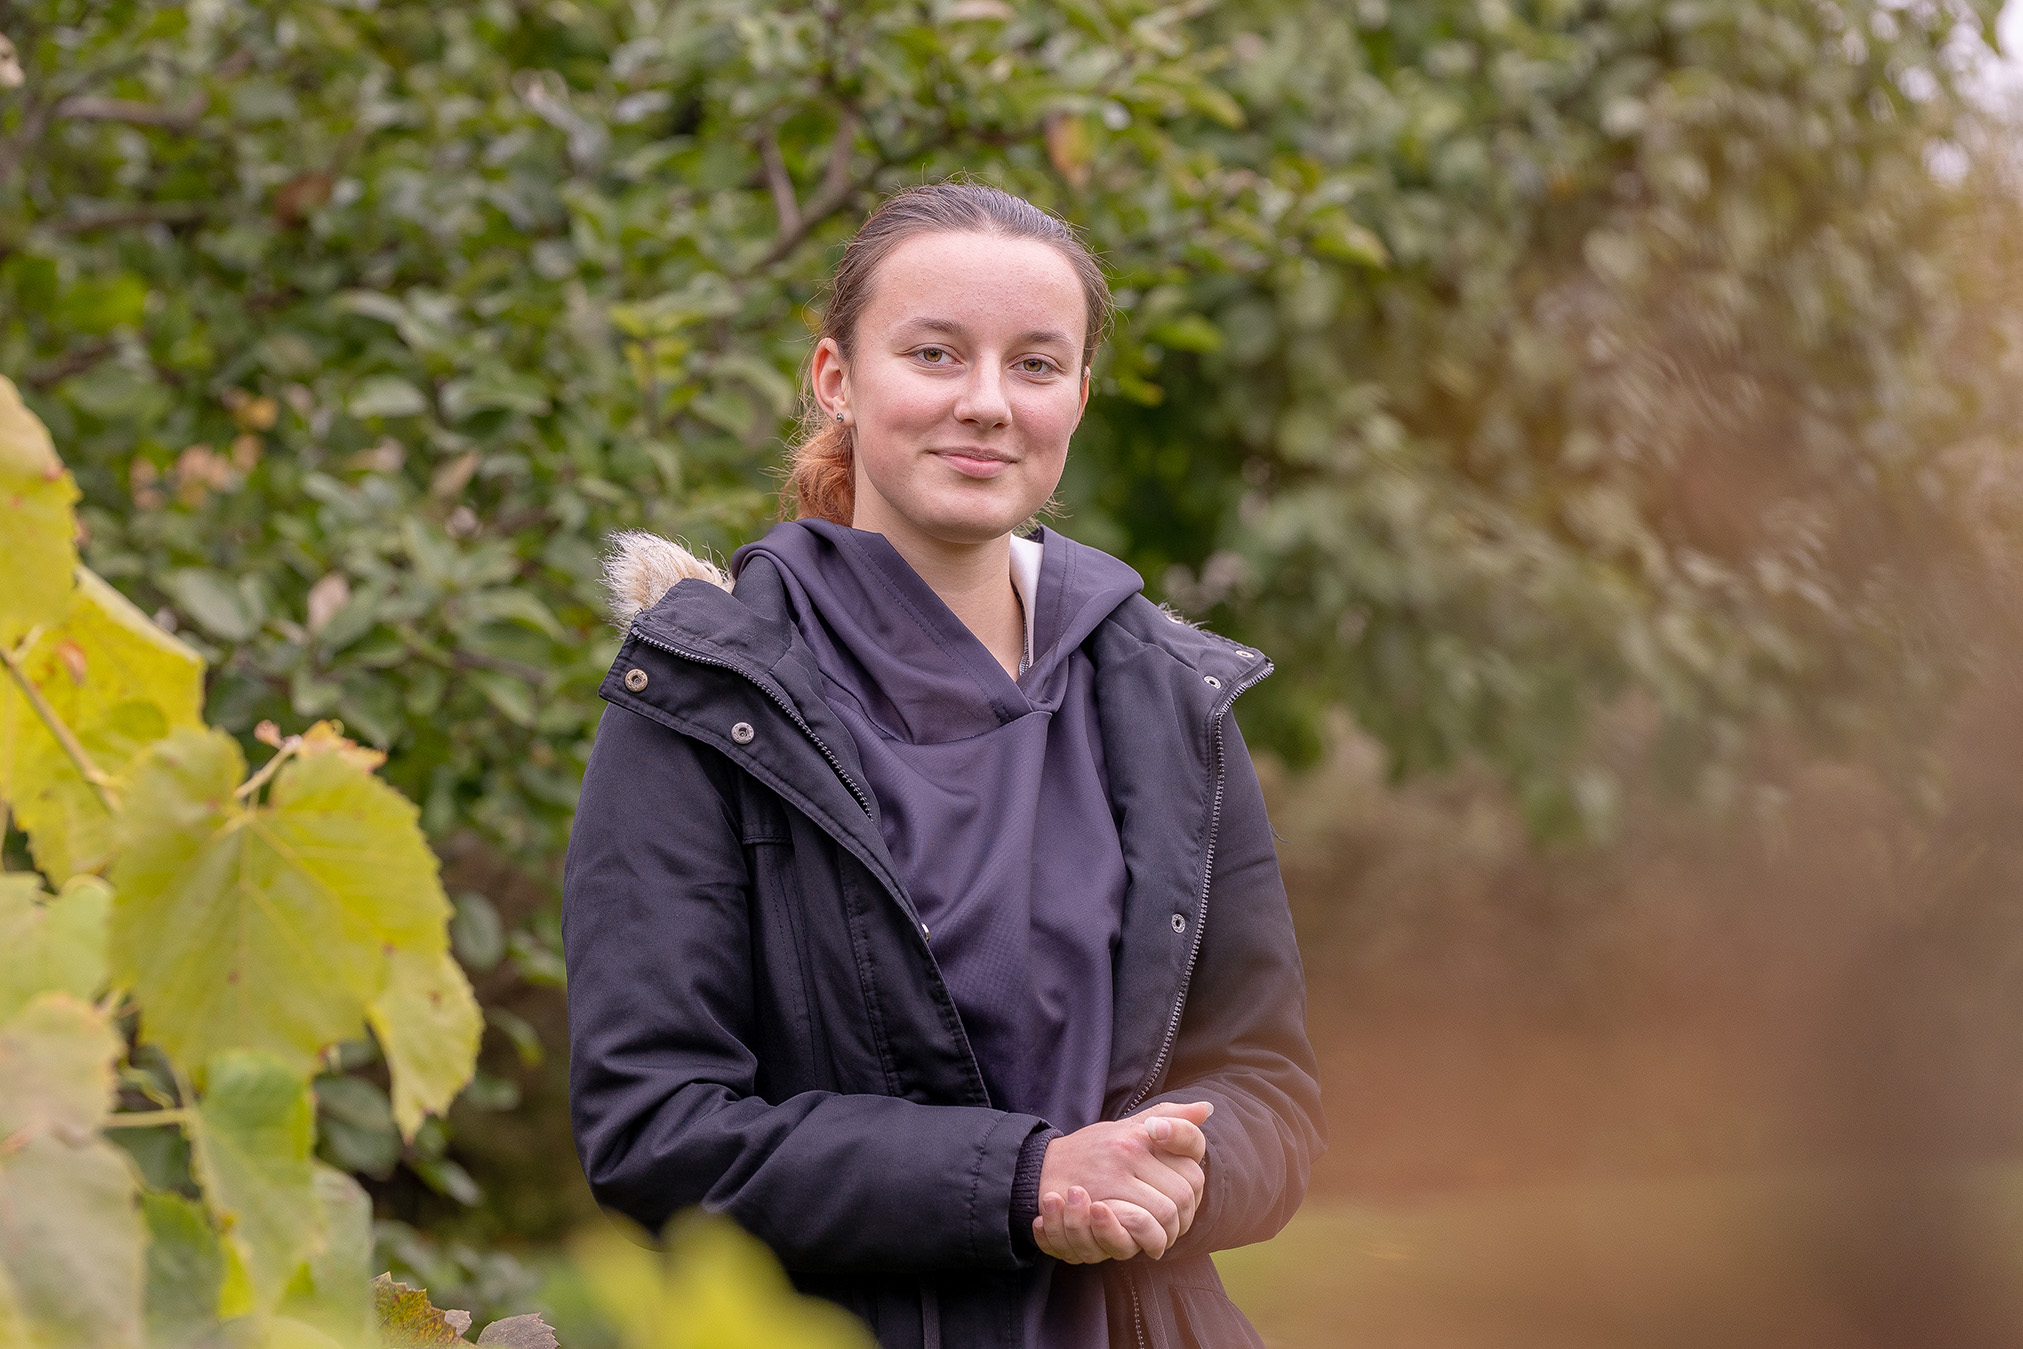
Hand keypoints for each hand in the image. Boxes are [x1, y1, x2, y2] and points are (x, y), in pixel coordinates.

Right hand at [1032, 1100, 1212, 1261]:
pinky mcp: (1102, 1204)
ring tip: (1165, 1236)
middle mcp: (1129, 1149)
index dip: (1197, 1172)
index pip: (1191, 1146)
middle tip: (1179, 1222)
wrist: (1040, 1169)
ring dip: (1172, 1231)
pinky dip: (1153, 1240)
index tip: (1187, 1188)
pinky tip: (1150, 1245)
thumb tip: (1207, 1108)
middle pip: (1185, 1187)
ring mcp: (1115, 1177)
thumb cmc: (1090, 1150)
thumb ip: (1168, 1116)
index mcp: (1139, 1130)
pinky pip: (1143, 1226)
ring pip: (1168, 1211)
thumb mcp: (1127, 1126)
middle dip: (1188, 1211)